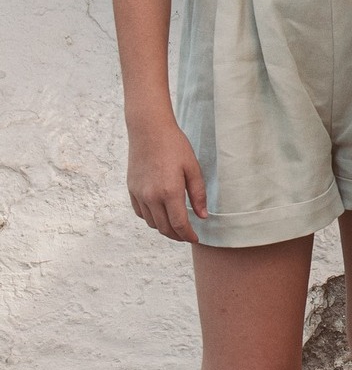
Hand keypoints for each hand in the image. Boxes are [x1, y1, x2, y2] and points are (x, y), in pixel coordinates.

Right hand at [126, 114, 207, 241]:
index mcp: (169, 192)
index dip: (188, 235)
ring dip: (164, 228)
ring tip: (176, 225)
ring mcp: (139, 194)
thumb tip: (202, 216)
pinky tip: (160, 214)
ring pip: (151, 223)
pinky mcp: (131, 189)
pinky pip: (140, 212)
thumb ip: (198, 195)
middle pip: (164, 228)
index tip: (195, 239)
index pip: (178, 224)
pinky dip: (151, 218)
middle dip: (177, 235)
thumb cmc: (175, 146)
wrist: (149, 130)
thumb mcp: (193, 168)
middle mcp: (151, 196)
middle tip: (187, 235)